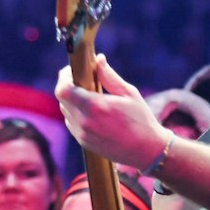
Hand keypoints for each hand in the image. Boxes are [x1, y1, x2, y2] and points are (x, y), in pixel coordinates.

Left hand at [55, 56, 164, 170]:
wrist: (146, 150)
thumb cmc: (141, 119)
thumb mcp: (128, 93)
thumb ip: (109, 76)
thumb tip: (98, 59)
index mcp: (95, 106)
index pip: (63, 89)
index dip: (64, 77)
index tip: (72, 70)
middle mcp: (84, 122)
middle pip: (62, 99)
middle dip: (69, 86)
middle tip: (82, 79)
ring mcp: (82, 134)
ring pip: (65, 111)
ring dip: (72, 100)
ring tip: (88, 95)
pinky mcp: (83, 142)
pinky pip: (71, 123)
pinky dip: (76, 113)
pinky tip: (91, 110)